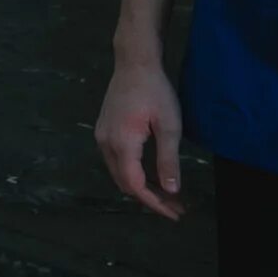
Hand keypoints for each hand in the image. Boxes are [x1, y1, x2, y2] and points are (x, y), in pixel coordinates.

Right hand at [95, 58, 186, 218]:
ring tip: (166, 193)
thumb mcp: (169, 126)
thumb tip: (170, 190)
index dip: (154, 203)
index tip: (175, 213)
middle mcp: (106, 143)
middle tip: (176, 206)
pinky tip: (149, 173)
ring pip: (118, 172)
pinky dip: (132, 173)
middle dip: (149, 198)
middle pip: (123, 182)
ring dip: (140, 186)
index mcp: (122, 144)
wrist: (134, 63)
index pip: (134, 185)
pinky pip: (116, 160)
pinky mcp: (104, 129)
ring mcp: (102, 136)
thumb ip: (168, 160)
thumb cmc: (155, 92)